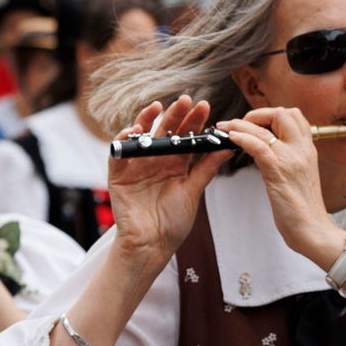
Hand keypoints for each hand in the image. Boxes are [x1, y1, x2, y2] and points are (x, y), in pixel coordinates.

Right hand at [107, 97, 231, 267]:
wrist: (152, 246)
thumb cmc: (173, 223)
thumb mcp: (193, 191)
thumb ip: (206, 168)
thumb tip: (226, 146)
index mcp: (176, 165)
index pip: (185, 137)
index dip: (194, 122)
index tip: (205, 107)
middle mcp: (156, 162)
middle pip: (165, 131)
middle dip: (175, 114)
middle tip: (186, 100)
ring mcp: (137, 166)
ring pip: (142, 136)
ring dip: (147, 119)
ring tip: (158, 106)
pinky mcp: (118, 174)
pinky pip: (119, 152)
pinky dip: (124, 139)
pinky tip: (134, 130)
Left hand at [218, 106, 345, 271]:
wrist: (313, 230)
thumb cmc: (303, 209)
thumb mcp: (299, 175)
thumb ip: (288, 159)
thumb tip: (267, 149)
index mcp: (309, 149)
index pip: (294, 116)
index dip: (271, 115)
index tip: (255, 124)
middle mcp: (303, 149)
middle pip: (283, 113)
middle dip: (257, 114)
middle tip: (240, 125)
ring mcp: (292, 159)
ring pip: (266, 128)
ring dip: (241, 124)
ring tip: (225, 127)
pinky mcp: (279, 172)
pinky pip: (259, 146)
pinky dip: (242, 138)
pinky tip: (231, 139)